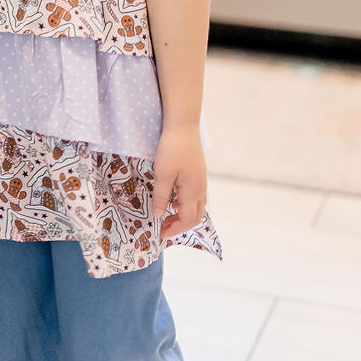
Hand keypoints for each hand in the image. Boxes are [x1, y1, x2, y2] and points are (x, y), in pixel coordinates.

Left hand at [149, 128, 207, 242]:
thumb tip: (158, 216)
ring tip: (166, 214)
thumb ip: (161, 197)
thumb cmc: (172, 149)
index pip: (187, 220)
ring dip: (183, 215)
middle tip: (163, 227)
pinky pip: (195, 196)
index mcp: (193, 192)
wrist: (183, 126)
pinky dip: (185, 204)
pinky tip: (173, 198)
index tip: (160, 234)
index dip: (174, 229)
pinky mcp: (198, 173)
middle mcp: (200, 189)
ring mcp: (201, 181)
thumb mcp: (162, 174)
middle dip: (180, 225)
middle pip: (195, 216)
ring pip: (196, 206)